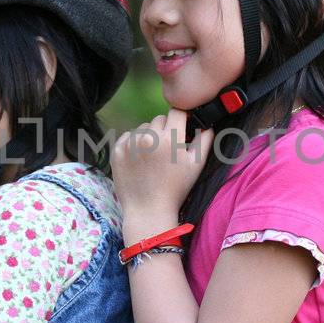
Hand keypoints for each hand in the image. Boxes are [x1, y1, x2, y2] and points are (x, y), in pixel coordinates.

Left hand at [111, 109, 211, 234]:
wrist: (148, 211)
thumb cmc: (176, 189)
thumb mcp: (196, 165)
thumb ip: (205, 140)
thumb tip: (206, 123)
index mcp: (170, 138)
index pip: (176, 112)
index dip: (181, 119)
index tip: (182, 128)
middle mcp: (148, 137)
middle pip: (159, 119)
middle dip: (165, 129)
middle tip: (168, 150)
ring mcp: (130, 144)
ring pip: (143, 128)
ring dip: (149, 136)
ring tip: (153, 158)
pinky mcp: (117, 151)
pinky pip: (128, 136)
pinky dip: (134, 143)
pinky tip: (140, 160)